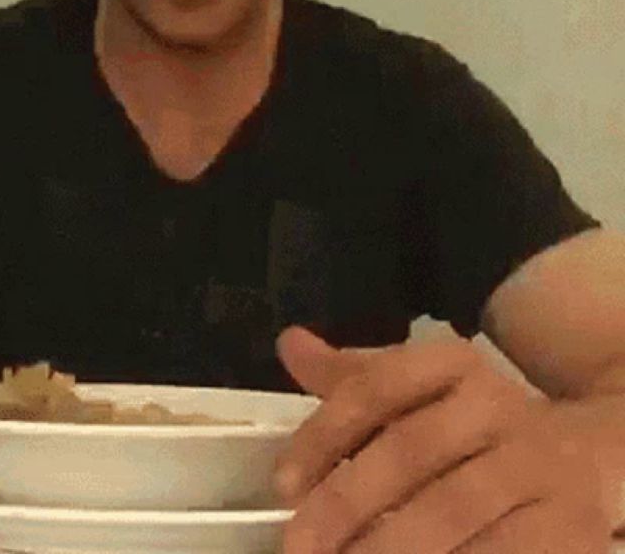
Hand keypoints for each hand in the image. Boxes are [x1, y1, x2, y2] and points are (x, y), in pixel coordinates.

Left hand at [273, 326, 610, 552]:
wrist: (592, 451)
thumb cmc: (476, 423)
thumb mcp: (418, 389)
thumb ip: (353, 377)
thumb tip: (289, 344)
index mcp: (451, 364)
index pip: (377, 387)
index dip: (325, 434)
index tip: (283, 486)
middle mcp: (496, 404)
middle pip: (410, 450)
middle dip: (347, 502)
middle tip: (299, 546)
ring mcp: (536, 464)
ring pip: (454, 508)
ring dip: (392, 547)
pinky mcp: (568, 525)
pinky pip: (503, 553)